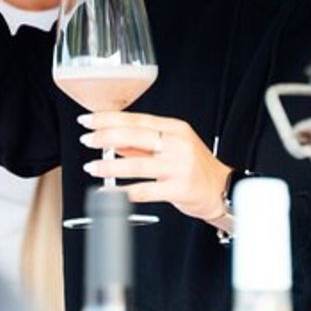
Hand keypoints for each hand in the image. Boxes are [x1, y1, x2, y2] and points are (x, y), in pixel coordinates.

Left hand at [77, 112, 231, 222]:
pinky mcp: (180, 188)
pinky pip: (147, 190)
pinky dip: (125, 191)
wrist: (223, 190)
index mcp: (174, 129)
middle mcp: (178, 144)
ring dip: (110, 165)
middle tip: (87, 139)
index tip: (88, 120)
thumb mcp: (171, 147)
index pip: (137, 119)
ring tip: (92, 166)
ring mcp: (179, 166)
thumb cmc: (195, 168)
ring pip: (138, 164)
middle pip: (136, 136)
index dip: (109, 119)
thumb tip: (111, 140)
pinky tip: (111, 191)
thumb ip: (141, 144)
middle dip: (106, 136)